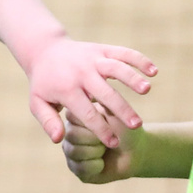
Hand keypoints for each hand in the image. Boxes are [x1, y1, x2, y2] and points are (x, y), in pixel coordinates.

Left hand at [24, 36, 154, 146]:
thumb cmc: (44, 84)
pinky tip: (154, 71)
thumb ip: (48, 122)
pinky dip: (139, 59)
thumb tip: (59, 140)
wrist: (44, 50)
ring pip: (116, 68)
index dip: (101, 129)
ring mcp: (93, 59)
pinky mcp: (103, 49)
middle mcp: (82, 73)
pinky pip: (123, 52)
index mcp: (67, 89)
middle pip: (105, 93)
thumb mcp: (38, 104)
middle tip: (137, 126)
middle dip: (122, 109)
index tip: (114, 143)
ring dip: (132, 78)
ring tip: (147, 90)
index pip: (86, 113)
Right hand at [62, 118, 136, 183]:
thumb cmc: (124, 131)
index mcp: (76, 115)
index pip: (74, 117)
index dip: (95, 124)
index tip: (107, 124)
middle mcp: (68, 132)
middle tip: (106, 140)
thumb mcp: (114, 114)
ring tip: (104, 150)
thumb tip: (76, 111)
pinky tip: (102, 163)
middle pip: (72, 135)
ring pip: (75, 151)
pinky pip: (81, 168)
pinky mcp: (74, 167)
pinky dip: (97, 165)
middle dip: (97, 139)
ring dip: (98, 152)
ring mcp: (70, 150)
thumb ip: (96, 110)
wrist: (135, 153)